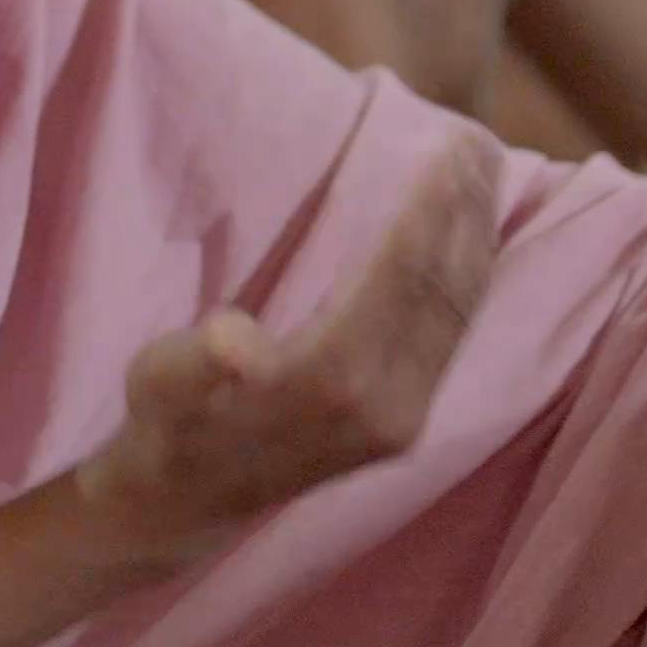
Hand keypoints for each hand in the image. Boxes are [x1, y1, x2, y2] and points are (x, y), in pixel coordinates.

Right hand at [76, 134, 498, 571]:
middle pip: (440, 289)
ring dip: (476, 241)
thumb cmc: (168, 420)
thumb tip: (233, 341)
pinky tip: (473, 240)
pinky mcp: (406, 423)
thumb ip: (197, 361)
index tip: (451, 146)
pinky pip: (451, 337)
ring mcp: (401, 418)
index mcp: (327, 380)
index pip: (397, 277)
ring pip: (456, 314)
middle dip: (465, 213)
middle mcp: (381, 404)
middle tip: (480, 142)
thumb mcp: (160, 384)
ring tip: (486, 175)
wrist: (186, 504)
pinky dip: (468, 279)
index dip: (428, 210)